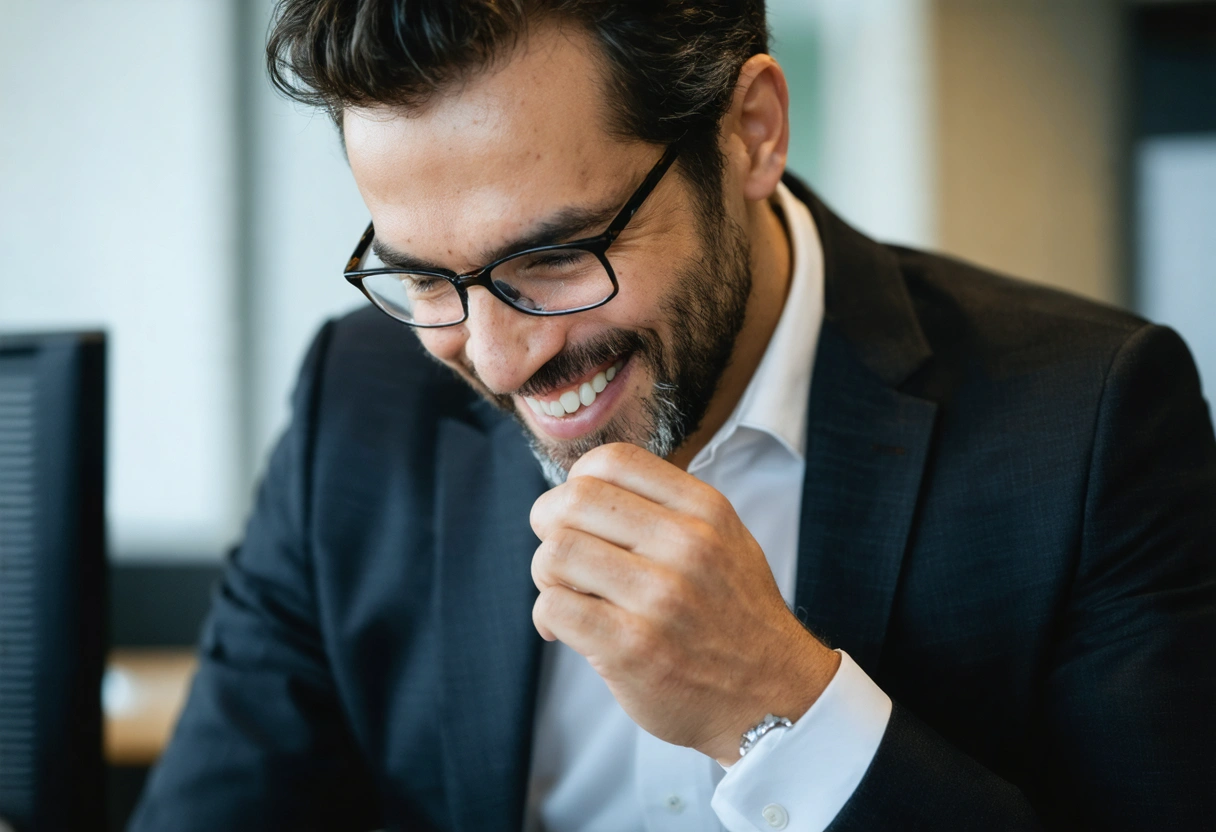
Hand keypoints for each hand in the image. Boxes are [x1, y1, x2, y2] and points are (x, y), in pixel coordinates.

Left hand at [529, 442, 839, 763]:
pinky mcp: (634, 647)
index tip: (578, 513)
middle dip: (548, 524)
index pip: (612, 460)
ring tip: (566, 593)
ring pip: (557, 552)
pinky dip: (547, 616)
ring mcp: (661, 597)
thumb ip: (666, 507)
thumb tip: (580, 489)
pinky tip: (565, 628)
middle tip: (560, 555)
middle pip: (574, 500)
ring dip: (547, 573)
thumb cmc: (733, 616)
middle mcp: (687, 545)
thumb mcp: (724, 540)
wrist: (772, 696)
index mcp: (705, 510)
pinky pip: (555, 607)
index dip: (576, 482)